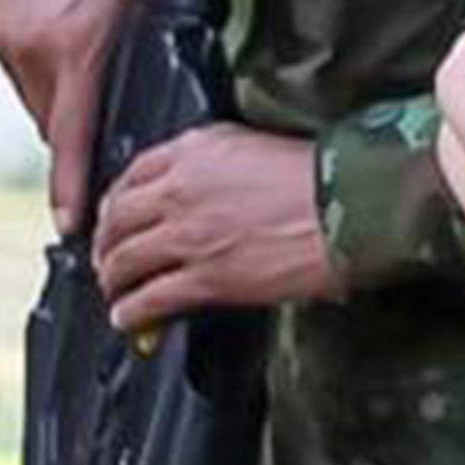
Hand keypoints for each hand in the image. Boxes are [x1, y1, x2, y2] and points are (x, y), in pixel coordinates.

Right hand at [0, 0, 151, 232]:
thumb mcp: (157, 2)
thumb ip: (142, 58)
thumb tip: (143, 106)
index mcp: (77, 43)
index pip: (70, 134)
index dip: (71, 183)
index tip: (72, 222)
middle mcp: (30, 42)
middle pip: (53, 115)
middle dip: (79, 121)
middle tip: (112, 106)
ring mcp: (5, 27)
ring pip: (36, 86)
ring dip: (62, 84)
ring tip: (94, 46)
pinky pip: (19, 55)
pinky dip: (44, 54)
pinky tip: (71, 23)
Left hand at [91, 122, 338, 320]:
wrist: (359, 205)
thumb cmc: (330, 175)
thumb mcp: (264, 145)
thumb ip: (222, 160)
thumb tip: (205, 186)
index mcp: (199, 150)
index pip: (133, 172)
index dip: (116, 198)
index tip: (116, 213)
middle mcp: (183, 189)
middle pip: (116, 219)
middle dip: (105, 242)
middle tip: (107, 257)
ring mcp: (191, 235)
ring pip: (124, 260)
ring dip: (112, 279)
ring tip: (115, 291)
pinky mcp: (207, 277)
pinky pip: (149, 299)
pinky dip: (130, 313)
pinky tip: (127, 319)